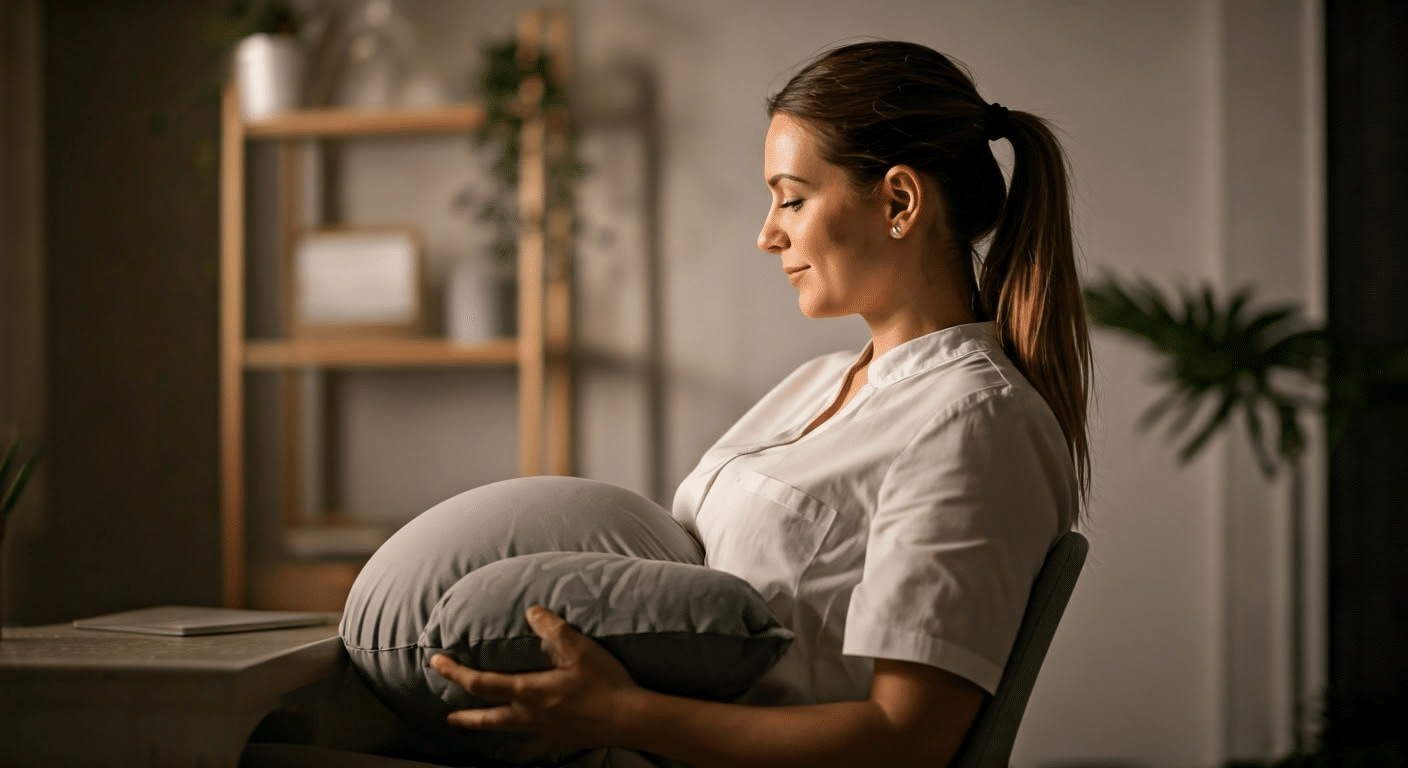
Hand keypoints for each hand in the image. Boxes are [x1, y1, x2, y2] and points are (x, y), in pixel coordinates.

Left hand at [430, 605, 640, 751]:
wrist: (629, 718)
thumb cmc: (604, 683)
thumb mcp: (579, 649)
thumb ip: (553, 629)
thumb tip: (531, 612)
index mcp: (528, 691)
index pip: (480, 682)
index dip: (455, 672)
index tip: (437, 662)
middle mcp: (530, 715)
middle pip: (486, 717)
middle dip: (464, 715)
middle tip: (448, 715)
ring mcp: (544, 731)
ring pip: (505, 731)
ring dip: (485, 726)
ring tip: (473, 725)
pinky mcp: (561, 739)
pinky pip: (534, 744)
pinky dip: (523, 744)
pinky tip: (525, 745)